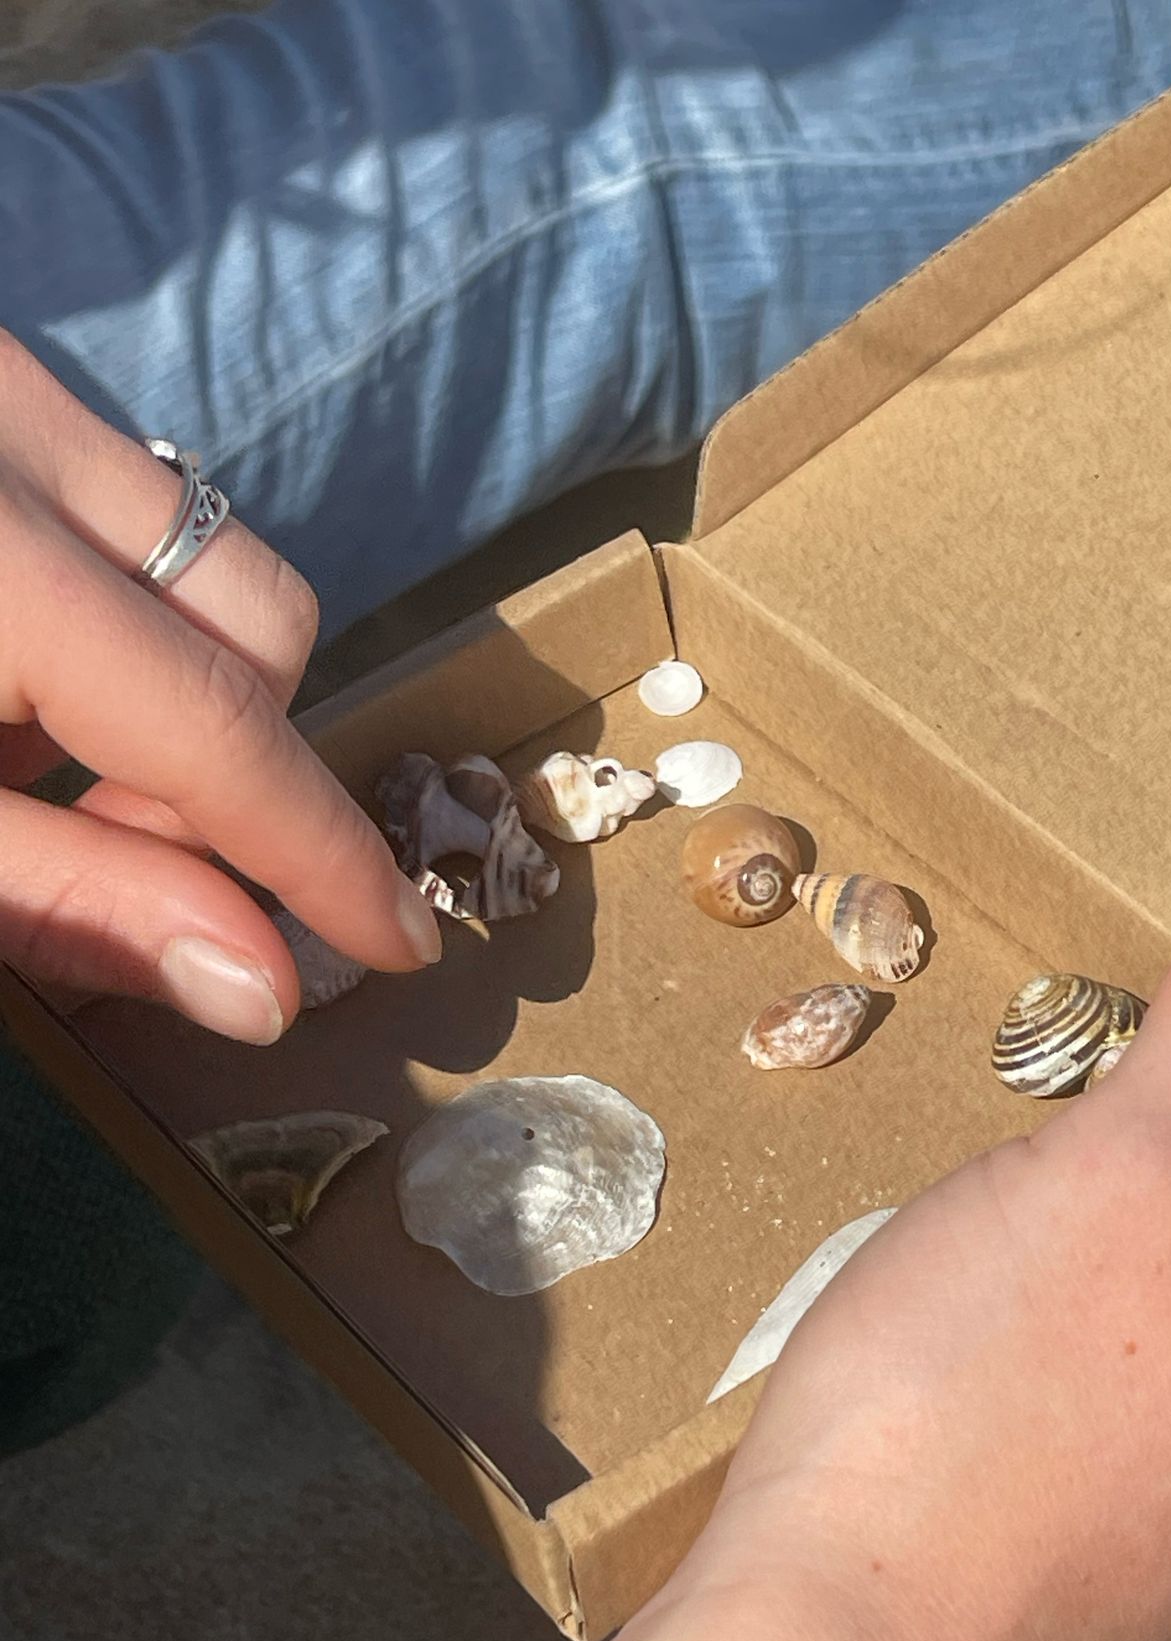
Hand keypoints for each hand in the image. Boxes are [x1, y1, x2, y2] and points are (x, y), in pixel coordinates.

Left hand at [0, 332, 438, 1041]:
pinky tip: (5, 675)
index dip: (318, 853)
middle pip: (261, 613)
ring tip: (28, 756)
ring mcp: (3, 386)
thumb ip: (67, 903)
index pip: (221, 725)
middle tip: (111, 850)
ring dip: (175, 687)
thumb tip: (264, 990)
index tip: (398, 943)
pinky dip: (106, 615)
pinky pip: (124, 501)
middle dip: (231, 760)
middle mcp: (14, 429)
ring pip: (207, 551)